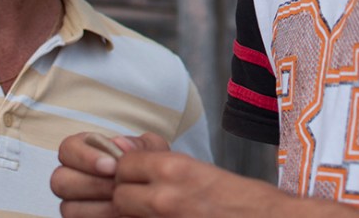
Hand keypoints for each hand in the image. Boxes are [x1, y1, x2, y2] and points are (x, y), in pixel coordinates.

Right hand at [52, 132, 167, 217]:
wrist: (160, 190)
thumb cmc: (151, 164)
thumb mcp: (150, 150)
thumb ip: (137, 145)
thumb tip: (119, 144)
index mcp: (83, 150)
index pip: (68, 148)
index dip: (85, 157)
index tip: (112, 165)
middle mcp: (72, 176)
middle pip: (60, 180)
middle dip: (92, 184)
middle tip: (117, 187)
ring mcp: (74, 202)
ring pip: (68, 207)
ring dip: (98, 206)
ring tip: (123, 203)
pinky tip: (123, 214)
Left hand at [111, 151, 284, 217]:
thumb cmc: (239, 197)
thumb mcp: (198, 168)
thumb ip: (160, 160)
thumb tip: (124, 147)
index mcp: (175, 169)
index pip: (123, 165)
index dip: (128, 170)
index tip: (136, 174)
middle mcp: (166, 196)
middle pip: (119, 194)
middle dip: (126, 194)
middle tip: (143, 195)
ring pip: (126, 214)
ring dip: (135, 211)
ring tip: (154, 209)